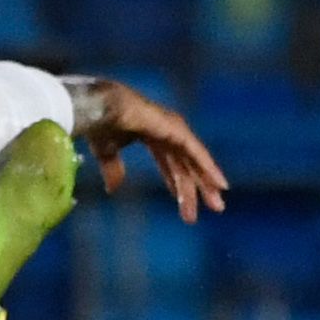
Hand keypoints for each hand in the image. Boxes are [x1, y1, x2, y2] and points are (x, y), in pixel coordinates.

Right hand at [69, 78, 230, 221]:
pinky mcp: (177, 130)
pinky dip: (208, 168)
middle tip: (211, 209)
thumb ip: (113, 170)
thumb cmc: (100, 126)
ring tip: (217, 205)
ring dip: (206, 183)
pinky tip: (219, 183)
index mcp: (151, 134)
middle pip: (185, 166)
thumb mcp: (107, 154)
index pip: (169, 164)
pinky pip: (197, 153)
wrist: (100, 110)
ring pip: (194, 161)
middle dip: (195, 189)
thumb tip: (113, 189)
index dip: (176, 184)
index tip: (182, 203)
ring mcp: (174, 129)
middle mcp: (167, 131)